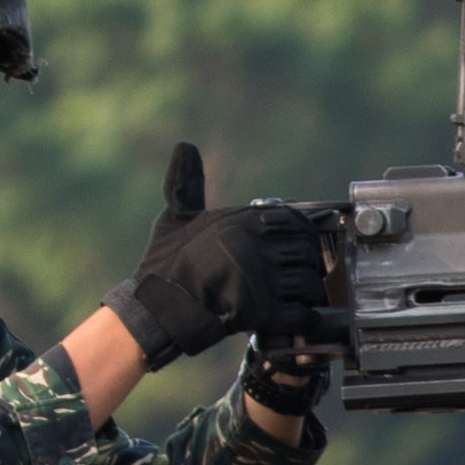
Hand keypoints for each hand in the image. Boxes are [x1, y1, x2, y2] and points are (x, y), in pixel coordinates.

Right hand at [106, 143, 338, 370]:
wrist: (156, 307)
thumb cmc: (165, 263)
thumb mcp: (175, 217)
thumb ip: (187, 183)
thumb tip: (185, 147)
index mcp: (242, 221)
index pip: (295, 220)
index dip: (300, 233)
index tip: (294, 245)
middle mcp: (255, 246)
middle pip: (307, 251)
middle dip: (307, 263)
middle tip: (297, 273)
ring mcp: (262, 280)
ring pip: (308, 283)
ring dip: (305, 292)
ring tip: (292, 296)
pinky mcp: (264, 313)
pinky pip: (304, 314)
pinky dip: (303, 317)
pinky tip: (290, 315)